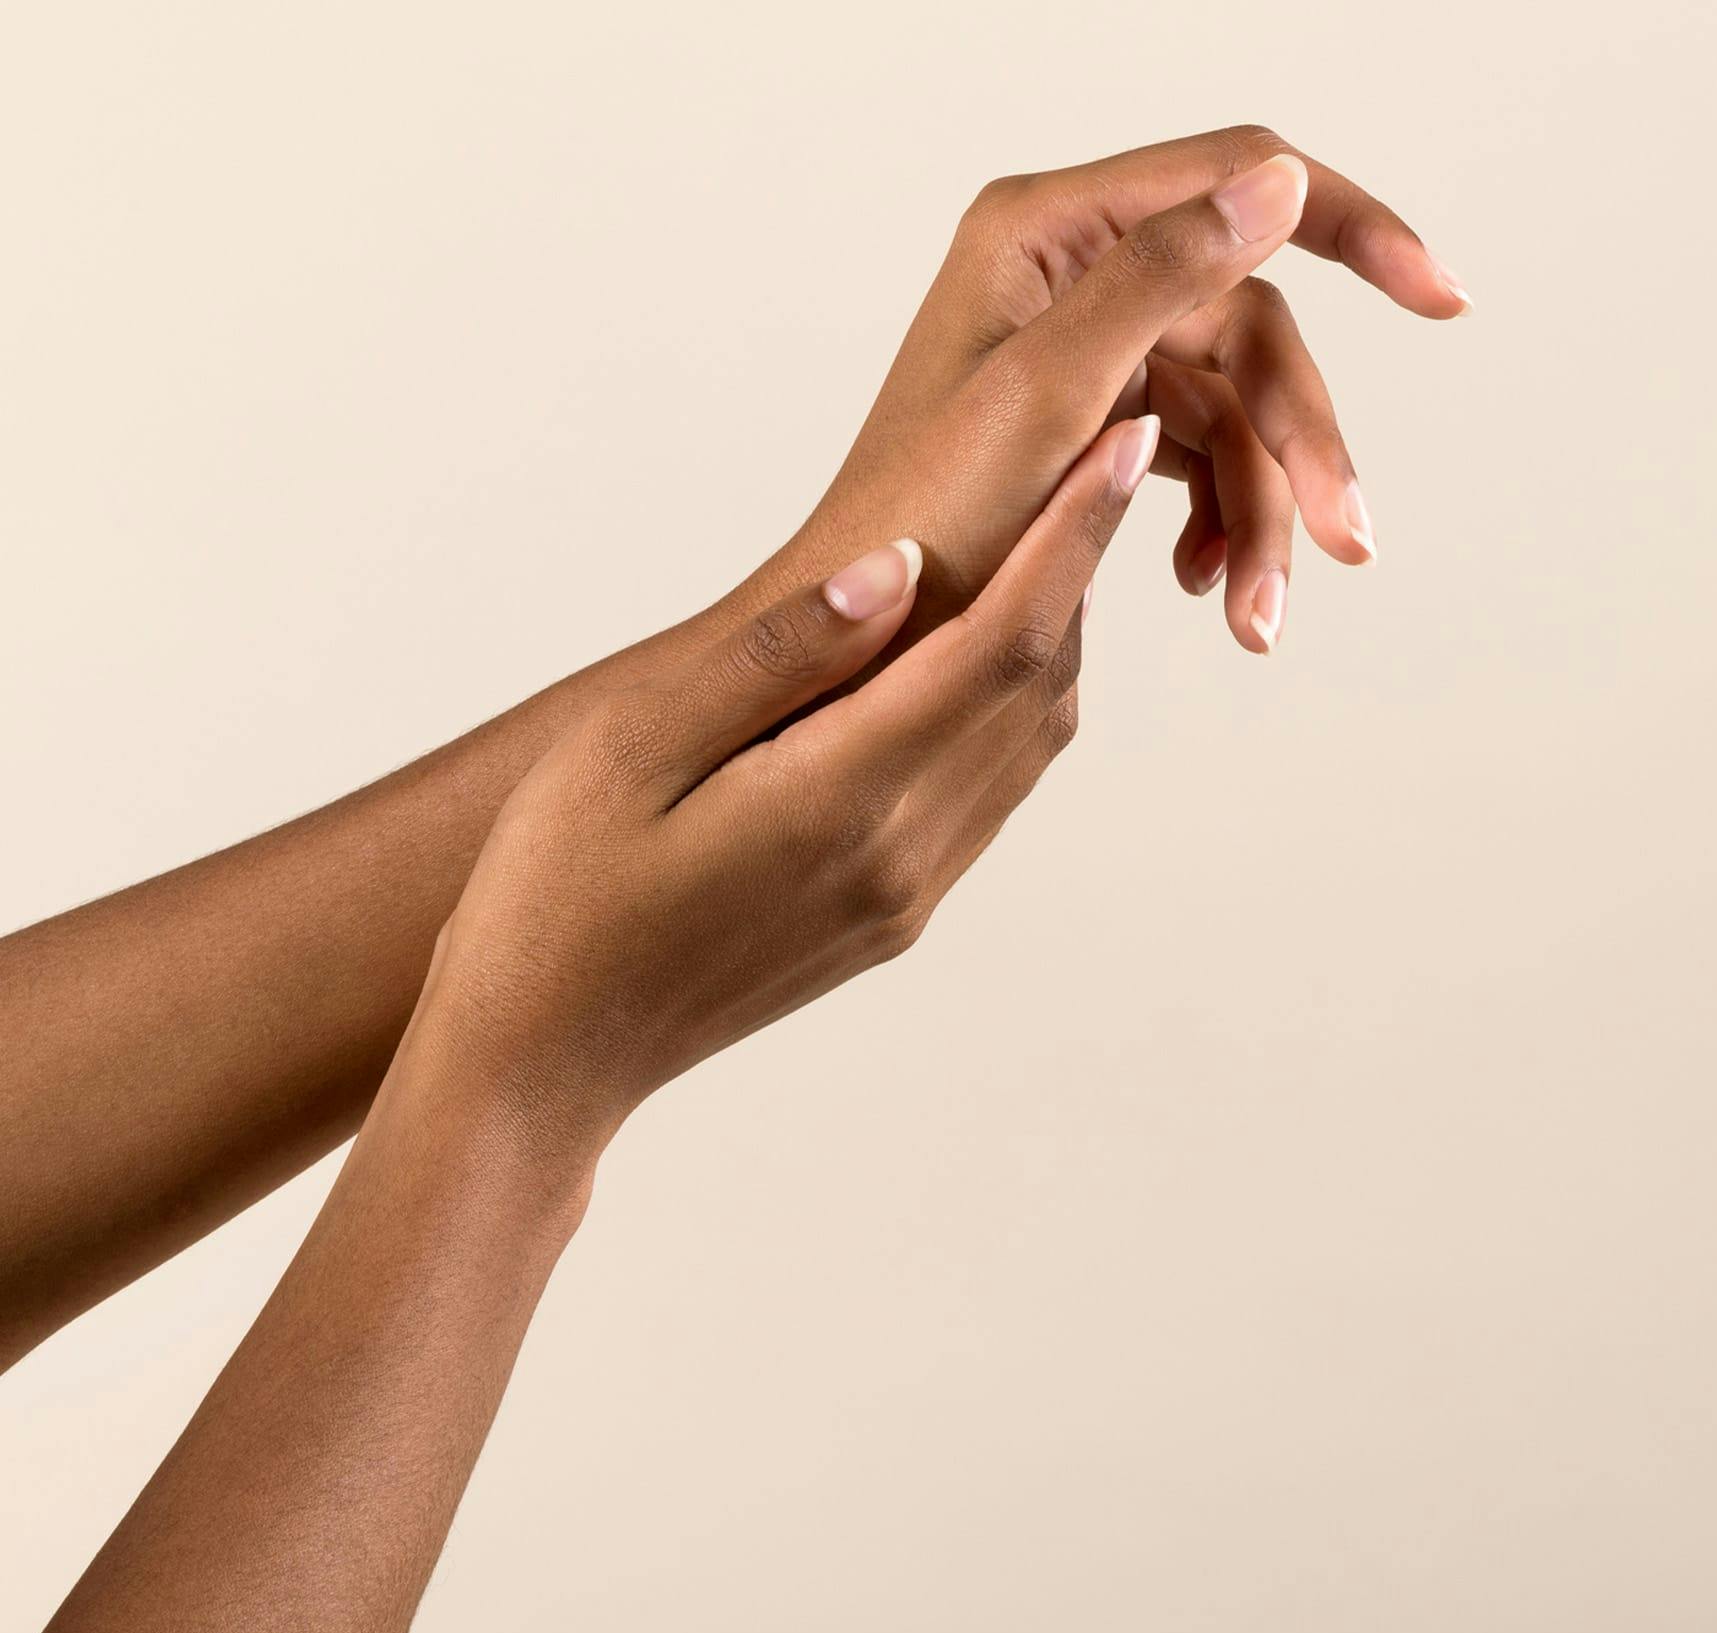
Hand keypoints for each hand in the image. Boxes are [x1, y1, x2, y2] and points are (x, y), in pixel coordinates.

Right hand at [417, 416, 1157, 1181]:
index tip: (1122, 441)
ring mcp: (906, 897)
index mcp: (839, 797)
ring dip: (1048, 638)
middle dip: (1072, 568)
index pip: (1001, 641)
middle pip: (1035, 687)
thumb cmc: (554, 896)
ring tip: (1043, 541)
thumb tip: (898, 566)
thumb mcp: (632, 750)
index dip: (1069, 535)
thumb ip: (774, 656)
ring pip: (1025, 743)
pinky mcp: (893, 919)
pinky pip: (989, 796)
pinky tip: (972, 661)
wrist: (548, 1061)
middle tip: (1084, 461)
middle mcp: (902, 854)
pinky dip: (1007, 710)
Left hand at [785, 125, 1469, 652]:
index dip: (1351, 226)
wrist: (866, 639)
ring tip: (1258, 615)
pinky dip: (1216, 517)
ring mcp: (1082, 354)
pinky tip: (1206, 583)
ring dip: (1261, 507)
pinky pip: (1193, 453)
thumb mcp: (1044, 397)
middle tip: (1345, 545)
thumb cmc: (922, 526)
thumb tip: (1279, 185)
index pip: (1234, 182)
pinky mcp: (1090, 424)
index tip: (1442, 297)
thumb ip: (1158, 277)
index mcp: (1045, 233)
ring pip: (1227, 406)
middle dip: (1299, 441)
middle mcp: (1067, 278)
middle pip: (1246, 326)